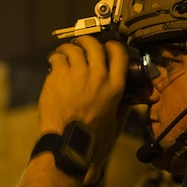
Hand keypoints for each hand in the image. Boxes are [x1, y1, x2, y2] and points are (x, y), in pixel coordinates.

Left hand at [38, 35, 128, 181]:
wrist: (67, 145)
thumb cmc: (93, 139)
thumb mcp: (117, 122)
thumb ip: (124, 106)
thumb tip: (132, 97)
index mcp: (115, 86)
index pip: (118, 54)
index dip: (112, 46)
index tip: (106, 47)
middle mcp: (97, 76)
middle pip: (93, 45)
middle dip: (86, 42)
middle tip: (81, 45)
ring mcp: (76, 74)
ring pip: (73, 49)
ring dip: (68, 49)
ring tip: (63, 53)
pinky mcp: (58, 77)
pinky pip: (57, 58)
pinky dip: (55, 58)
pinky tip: (54, 62)